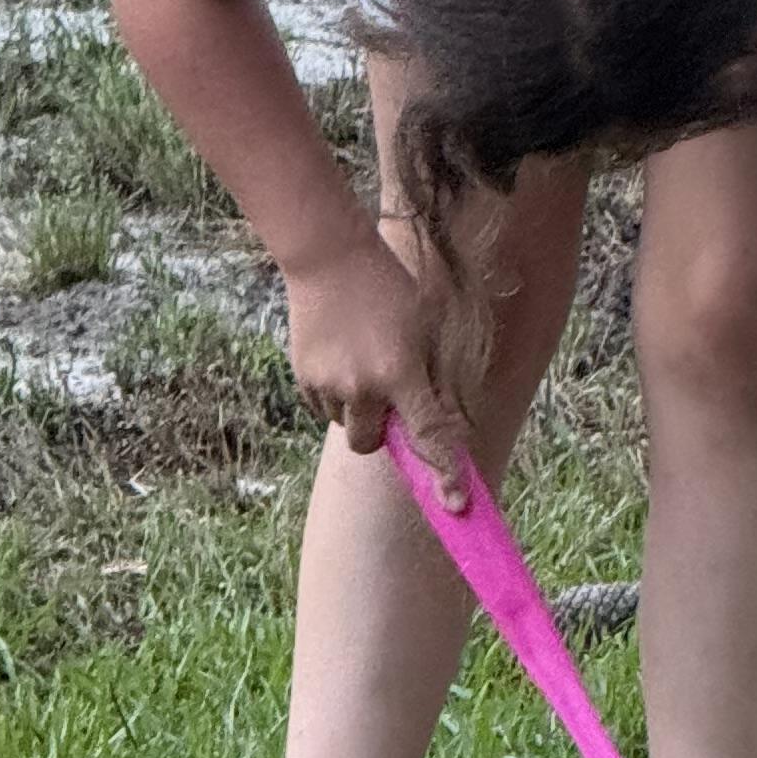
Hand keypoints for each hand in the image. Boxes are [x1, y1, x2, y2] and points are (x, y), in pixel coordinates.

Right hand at [281, 226, 461, 492]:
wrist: (328, 254)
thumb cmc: (389, 285)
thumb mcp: (426, 327)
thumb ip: (434, 379)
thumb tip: (445, 424)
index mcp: (399, 372)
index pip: (428, 435)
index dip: (444, 472)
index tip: (454, 503)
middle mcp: (361, 386)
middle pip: (371, 445)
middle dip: (382, 434)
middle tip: (388, 403)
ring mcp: (326, 382)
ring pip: (345, 426)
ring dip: (357, 412)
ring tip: (362, 365)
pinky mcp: (302, 375)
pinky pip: (321, 407)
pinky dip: (334, 397)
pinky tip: (341, 358)